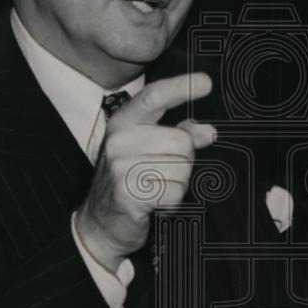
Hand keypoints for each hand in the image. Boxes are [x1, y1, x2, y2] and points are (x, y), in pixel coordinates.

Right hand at [75, 73, 216, 270]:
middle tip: (162, 176)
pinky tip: (154, 205)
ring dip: (177, 186)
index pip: (154, 97)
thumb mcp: (146, 152)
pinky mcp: (129, 193)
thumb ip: (177, 136)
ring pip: (182, 170)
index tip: (205, 82)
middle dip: (183, 163)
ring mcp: (122, 166)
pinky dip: (171, 204)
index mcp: (124, 123)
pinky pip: (174, 193)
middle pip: (182, 142)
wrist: (99, 225)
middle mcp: (120, 140)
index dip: (180, 87)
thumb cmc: (127, 184)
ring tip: (155, 190)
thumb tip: (208, 132)